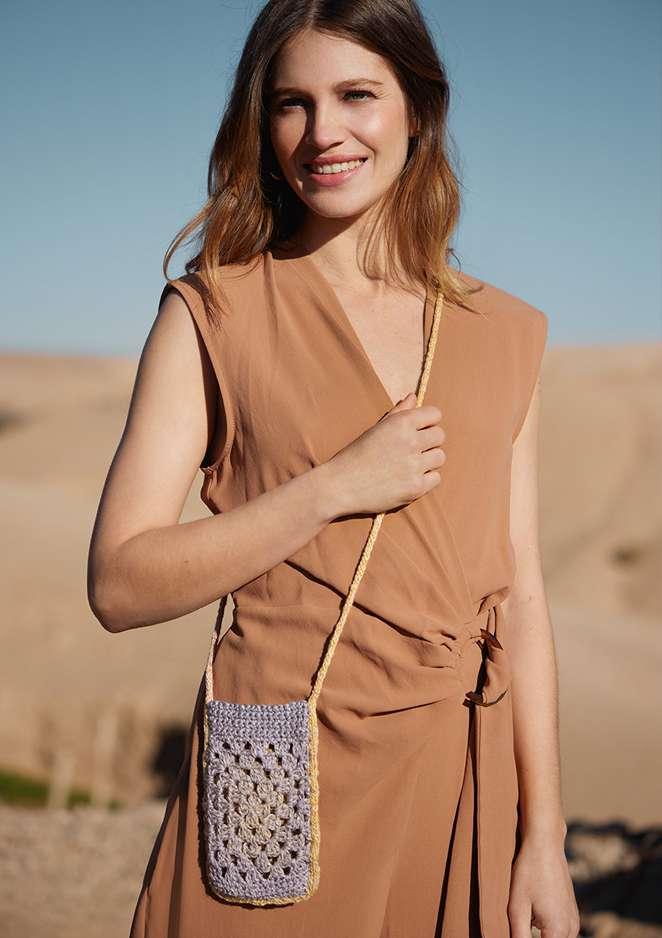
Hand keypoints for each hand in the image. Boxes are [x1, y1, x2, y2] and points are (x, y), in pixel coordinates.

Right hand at [322, 392, 445, 517]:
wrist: (339, 485)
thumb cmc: (355, 455)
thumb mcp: (375, 429)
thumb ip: (398, 413)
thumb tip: (413, 397)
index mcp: (400, 423)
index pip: (435, 414)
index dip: (427, 422)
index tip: (418, 430)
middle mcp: (410, 441)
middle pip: (440, 436)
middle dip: (429, 442)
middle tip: (412, 451)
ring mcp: (414, 465)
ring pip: (440, 457)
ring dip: (428, 461)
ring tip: (409, 465)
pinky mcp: (415, 487)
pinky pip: (436, 478)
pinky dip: (425, 479)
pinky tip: (408, 479)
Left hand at [508, 833, 580, 937]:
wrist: (545, 843)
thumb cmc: (529, 871)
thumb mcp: (516, 907)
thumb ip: (519, 936)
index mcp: (558, 931)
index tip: (520, 929)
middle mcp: (571, 929)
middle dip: (534, 936)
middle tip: (523, 918)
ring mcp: (573, 920)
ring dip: (541, 935)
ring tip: (527, 914)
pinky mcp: (571, 912)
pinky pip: (559, 930)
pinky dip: (545, 927)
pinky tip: (533, 910)